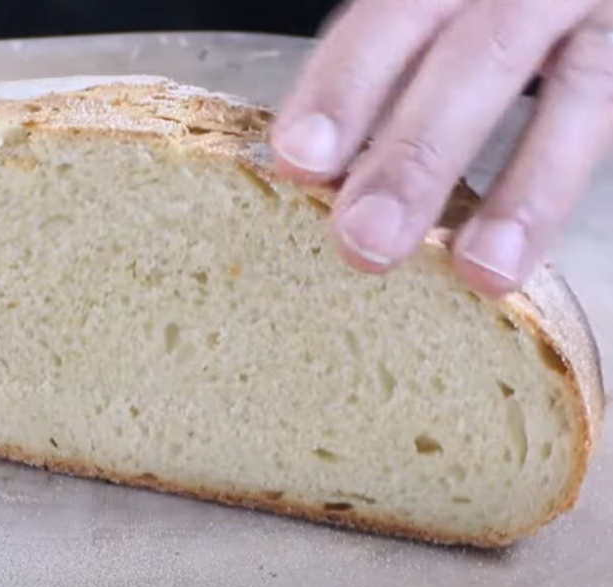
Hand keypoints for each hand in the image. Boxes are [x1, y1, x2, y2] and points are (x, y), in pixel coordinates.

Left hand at [269, 0, 612, 297]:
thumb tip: (317, 174)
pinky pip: (610, 109)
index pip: (390, 16)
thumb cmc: (483, 16)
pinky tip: (519, 251)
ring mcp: (593, 9)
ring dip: (522, 190)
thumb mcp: (435, 22)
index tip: (299, 158)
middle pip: (475, 55)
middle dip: (417, 152)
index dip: (341, 86)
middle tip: (365, 238)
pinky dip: (558, 184)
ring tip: (479, 268)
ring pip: (576, 88)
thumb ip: (389, 71)